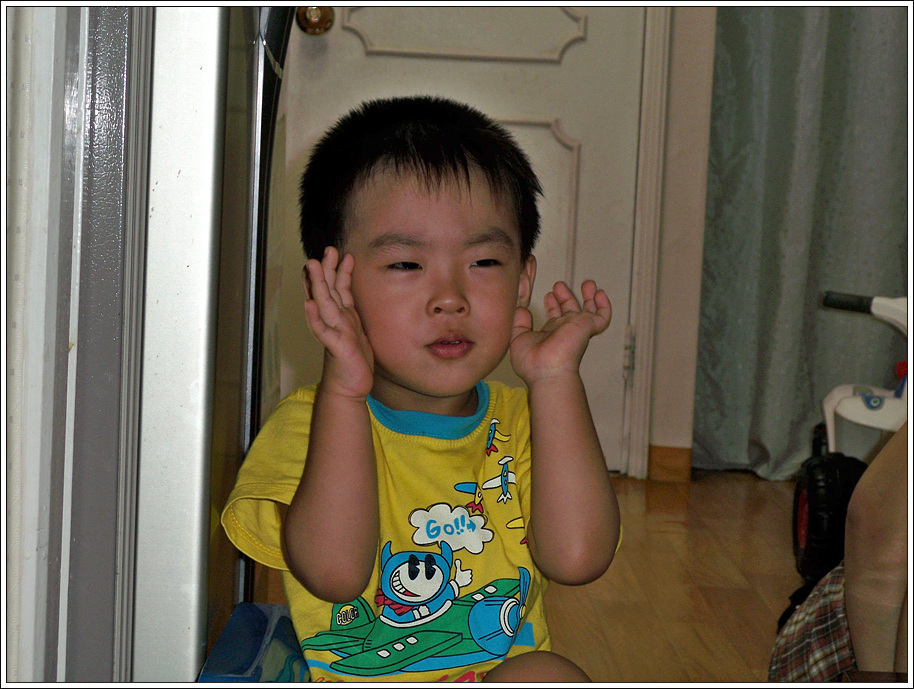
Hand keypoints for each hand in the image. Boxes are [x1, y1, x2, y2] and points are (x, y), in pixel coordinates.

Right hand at [303, 246, 373, 399]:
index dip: (333, 271)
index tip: (333, 252)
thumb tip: (343, 287)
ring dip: (316, 284)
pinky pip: (323, 331)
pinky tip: (309, 305)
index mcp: (339, 315)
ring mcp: (332, 332)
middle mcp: (333, 321)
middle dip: (325, 270)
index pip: (334, 289)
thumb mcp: (354, 326)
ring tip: (312, 266)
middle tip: (325, 250)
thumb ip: (347, 307)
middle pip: (326, 291)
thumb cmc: (353, 357)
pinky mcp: (335, 347)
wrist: (350, 386)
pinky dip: (315, 318)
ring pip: (323, 304)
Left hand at [509, 280, 611, 383]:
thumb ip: (519, 322)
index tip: (549, 294)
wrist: (546, 370)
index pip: (555, 316)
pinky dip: (604, 304)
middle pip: (570, 310)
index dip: (553, 304)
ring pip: (589, 310)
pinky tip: (599, 293)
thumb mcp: (518, 337)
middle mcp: (565, 330)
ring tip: (587, 283)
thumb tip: (521, 309)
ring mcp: (577, 328)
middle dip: (566, 296)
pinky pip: (603, 316)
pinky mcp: (587, 327)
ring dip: (588, 296)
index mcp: (550, 333)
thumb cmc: (532, 363)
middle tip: (559, 285)